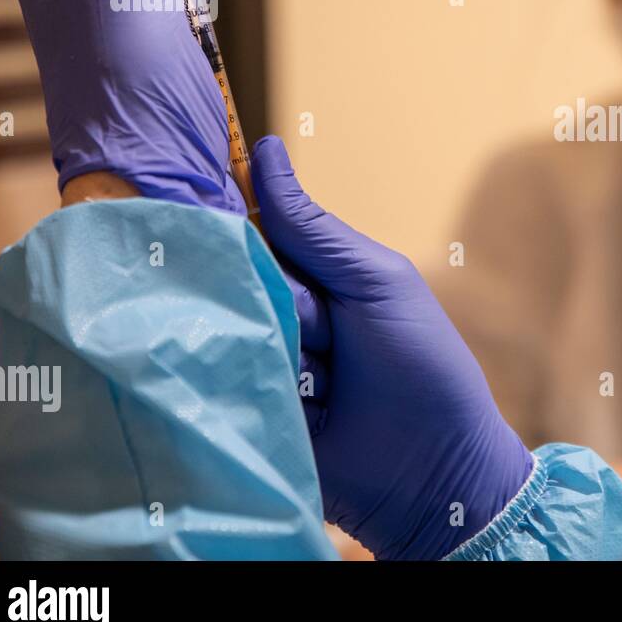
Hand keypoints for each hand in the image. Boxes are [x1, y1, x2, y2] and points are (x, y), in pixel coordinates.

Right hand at [250, 136, 533, 559]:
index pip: (252, 230)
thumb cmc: (421, 364)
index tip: (191, 196)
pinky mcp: (241, 412)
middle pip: (229, 278)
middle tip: (313, 328)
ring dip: (246, 340)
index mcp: (313, 274)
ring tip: (304, 370)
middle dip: (255, 291)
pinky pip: (210, 381)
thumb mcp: (377, 283)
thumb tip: (263, 150)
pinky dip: (222, 380)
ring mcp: (257, 362)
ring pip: (217, 326)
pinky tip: (239, 382)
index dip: (226, 217)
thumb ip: (314, 230)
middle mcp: (277, 313)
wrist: (431, 471)